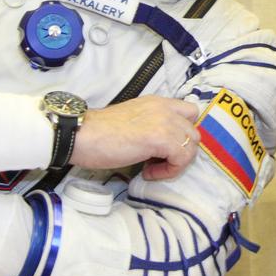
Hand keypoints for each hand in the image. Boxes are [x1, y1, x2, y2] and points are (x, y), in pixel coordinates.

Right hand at [70, 95, 199, 179]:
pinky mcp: (160, 138)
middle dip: (181, 152)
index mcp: (158, 102)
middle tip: (158, 161)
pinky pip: (181, 158)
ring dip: (175, 163)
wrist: (81, 135)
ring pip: (191, 146)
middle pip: (193, 132)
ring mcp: (164, 121)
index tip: (166, 148)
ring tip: (151, 169)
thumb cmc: (100, 134)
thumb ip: (152, 126)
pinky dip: (168, 171)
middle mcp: (164, 108)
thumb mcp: (134, 121)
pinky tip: (147, 172)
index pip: (190, 113)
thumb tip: (162, 147)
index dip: (183, 133)